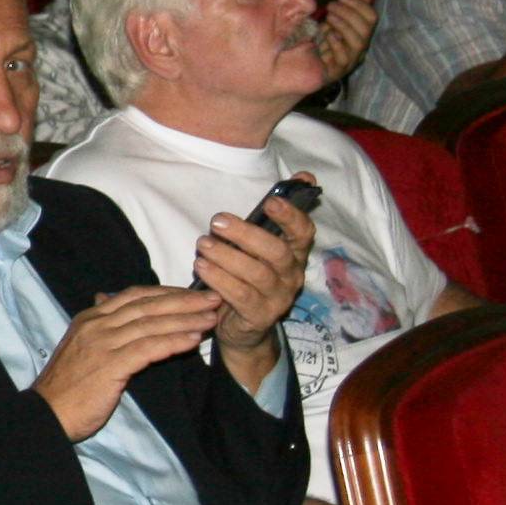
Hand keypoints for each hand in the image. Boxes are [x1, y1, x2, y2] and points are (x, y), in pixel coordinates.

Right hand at [31, 284, 224, 440]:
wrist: (47, 413)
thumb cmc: (67, 385)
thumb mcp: (81, 345)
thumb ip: (100, 324)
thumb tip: (108, 299)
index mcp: (90, 317)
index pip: (134, 295)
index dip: (166, 292)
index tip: (192, 292)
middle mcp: (97, 324)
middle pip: (147, 305)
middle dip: (183, 300)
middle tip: (213, 298)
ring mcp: (103, 343)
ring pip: (151, 324)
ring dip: (186, 319)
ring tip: (211, 317)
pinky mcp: (111, 365)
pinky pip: (149, 348)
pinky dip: (173, 341)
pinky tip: (194, 339)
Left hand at [195, 180, 313, 355]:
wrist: (243, 328)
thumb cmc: (247, 277)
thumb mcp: (258, 246)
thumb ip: (272, 216)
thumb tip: (303, 176)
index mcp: (294, 254)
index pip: (303, 232)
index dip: (291, 216)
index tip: (271, 201)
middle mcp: (292, 276)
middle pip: (277, 252)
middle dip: (246, 234)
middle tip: (216, 222)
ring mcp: (278, 298)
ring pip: (257, 274)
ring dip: (226, 256)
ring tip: (202, 245)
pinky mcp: (260, 317)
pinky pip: (240, 296)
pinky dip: (219, 279)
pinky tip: (202, 267)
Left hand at [313, 0, 376, 79]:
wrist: (289, 61)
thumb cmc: (311, 38)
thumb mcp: (329, 18)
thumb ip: (347, 5)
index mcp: (358, 34)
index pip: (371, 17)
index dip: (359, 4)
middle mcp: (356, 49)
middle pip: (366, 29)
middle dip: (349, 13)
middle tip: (330, 6)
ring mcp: (347, 62)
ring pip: (358, 43)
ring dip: (343, 26)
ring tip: (328, 18)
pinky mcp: (334, 73)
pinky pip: (344, 60)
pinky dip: (337, 45)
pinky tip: (328, 36)